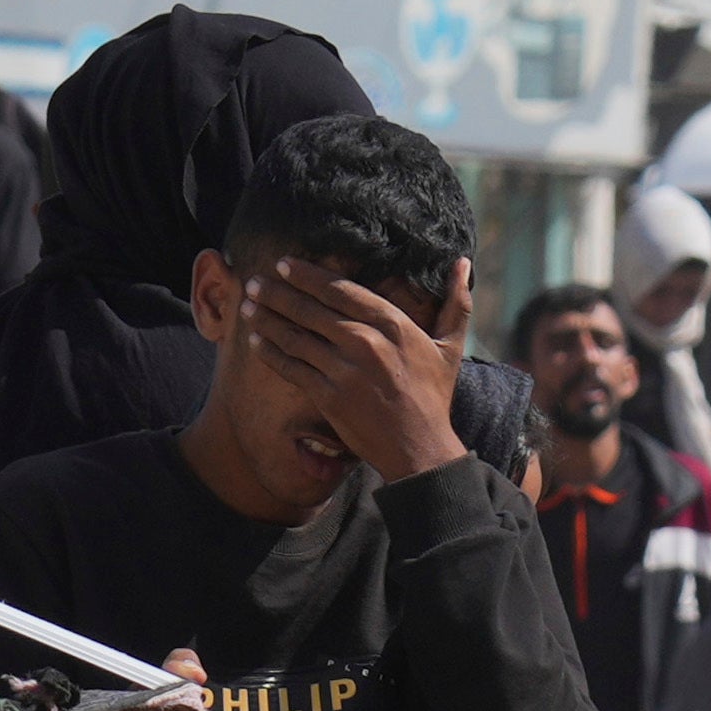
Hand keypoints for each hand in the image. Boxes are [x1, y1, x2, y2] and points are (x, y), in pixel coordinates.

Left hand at [244, 258, 466, 482]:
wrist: (420, 447)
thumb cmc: (434, 397)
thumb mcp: (450, 347)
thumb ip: (455, 302)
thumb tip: (463, 263)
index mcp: (392, 323)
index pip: (340, 290)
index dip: (307, 275)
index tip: (285, 264)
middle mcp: (365, 341)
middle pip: (311, 308)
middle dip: (278, 292)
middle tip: (255, 281)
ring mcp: (344, 369)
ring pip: (296, 336)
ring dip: (267, 318)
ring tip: (248, 305)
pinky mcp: (329, 396)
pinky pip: (292, 368)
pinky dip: (271, 352)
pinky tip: (255, 340)